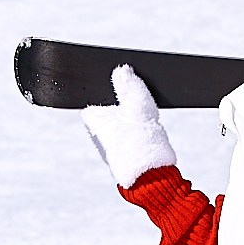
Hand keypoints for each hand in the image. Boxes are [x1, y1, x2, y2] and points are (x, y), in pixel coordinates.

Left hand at [80, 65, 175, 187]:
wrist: (150, 176)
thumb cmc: (141, 142)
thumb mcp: (137, 104)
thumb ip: (129, 84)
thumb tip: (122, 69)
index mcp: (93, 119)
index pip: (93, 99)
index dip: (105, 91)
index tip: (120, 88)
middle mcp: (96, 135)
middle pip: (106, 111)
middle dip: (121, 106)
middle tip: (137, 106)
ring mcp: (107, 148)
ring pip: (118, 126)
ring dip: (129, 121)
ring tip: (144, 122)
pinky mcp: (121, 158)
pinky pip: (126, 139)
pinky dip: (135, 135)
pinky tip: (146, 135)